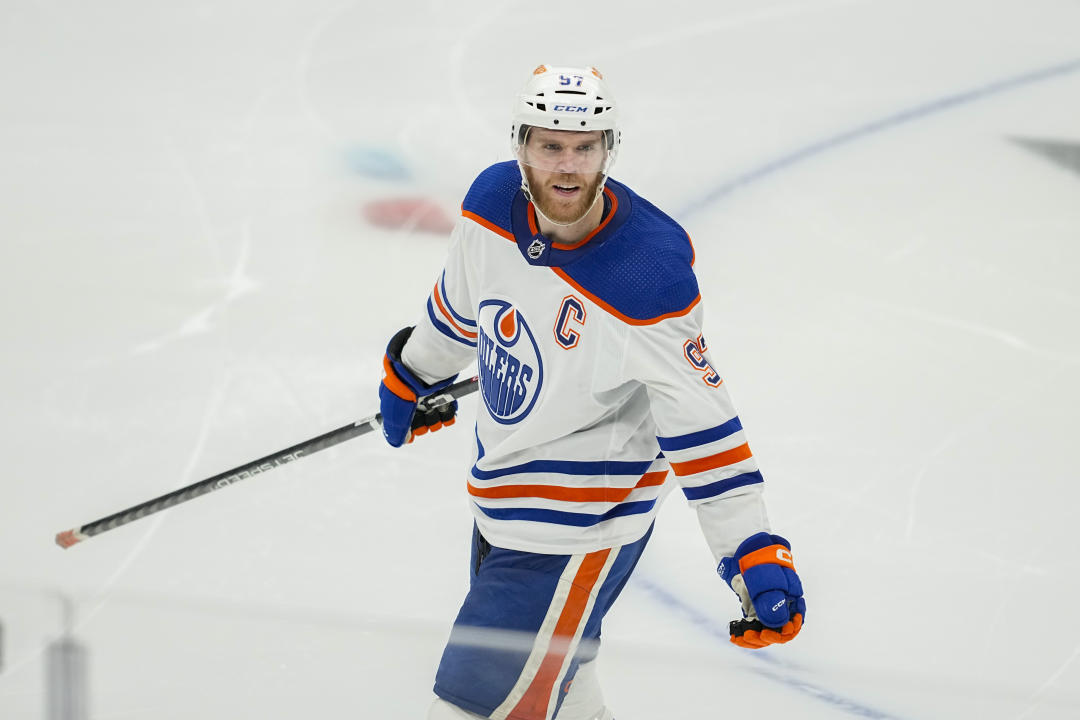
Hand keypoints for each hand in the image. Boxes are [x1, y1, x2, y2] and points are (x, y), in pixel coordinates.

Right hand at [379, 327, 457, 446]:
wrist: (421, 367)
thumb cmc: (403, 390)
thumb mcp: (393, 414)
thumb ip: (395, 430)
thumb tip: (403, 441)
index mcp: (397, 400)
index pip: (403, 421)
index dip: (409, 429)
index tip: (413, 434)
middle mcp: (412, 398)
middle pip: (420, 421)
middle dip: (424, 423)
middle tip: (425, 417)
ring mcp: (428, 394)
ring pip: (435, 416)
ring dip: (437, 418)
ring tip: (436, 410)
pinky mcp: (443, 390)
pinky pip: (447, 408)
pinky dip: (448, 412)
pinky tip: (447, 409)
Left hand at [718, 532, 804, 648]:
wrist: (743, 548)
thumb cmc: (759, 560)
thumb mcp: (767, 579)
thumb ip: (773, 601)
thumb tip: (778, 625)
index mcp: (791, 598)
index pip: (794, 623)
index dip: (786, 632)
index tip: (771, 632)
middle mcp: (781, 605)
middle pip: (780, 630)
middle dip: (768, 637)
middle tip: (752, 634)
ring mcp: (767, 607)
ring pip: (766, 631)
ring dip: (756, 638)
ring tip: (742, 637)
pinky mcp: (753, 608)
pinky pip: (753, 626)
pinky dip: (745, 634)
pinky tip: (735, 637)